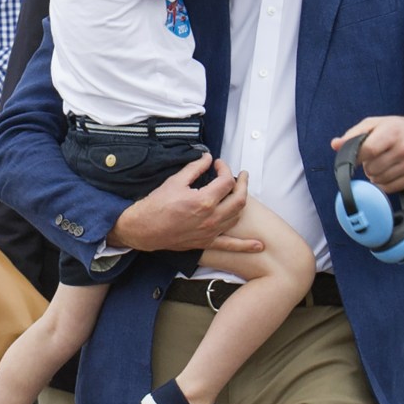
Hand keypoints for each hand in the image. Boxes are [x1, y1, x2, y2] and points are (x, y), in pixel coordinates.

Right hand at [107, 155, 252, 250]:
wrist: (144, 229)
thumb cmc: (157, 205)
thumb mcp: (175, 181)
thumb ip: (195, 168)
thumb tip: (207, 157)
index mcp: (204, 200)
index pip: (226, 181)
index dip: (225, 169)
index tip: (218, 164)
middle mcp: (211, 217)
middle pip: (239, 198)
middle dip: (242, 183)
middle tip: (241, 175)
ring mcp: (210, 231)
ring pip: (236, 216)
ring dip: (242, 203)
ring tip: (240, 193)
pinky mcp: (206, 242)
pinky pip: (230, 245)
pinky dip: (246, 245)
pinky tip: (259, 245)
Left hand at [331, 115, 403, 193]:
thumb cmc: (396, 128)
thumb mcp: (375, 123)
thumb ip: (353, 134)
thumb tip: (335, 145)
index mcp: (392, 132)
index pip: (368, 150)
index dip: (357, 158)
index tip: (353, 159)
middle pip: (372, 168)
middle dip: (367, 165)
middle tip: (372, 158)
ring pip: (379, 180)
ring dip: (374, 175)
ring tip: (381, 164)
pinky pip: (390, 188)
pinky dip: (383, 183)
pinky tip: (387, 172)